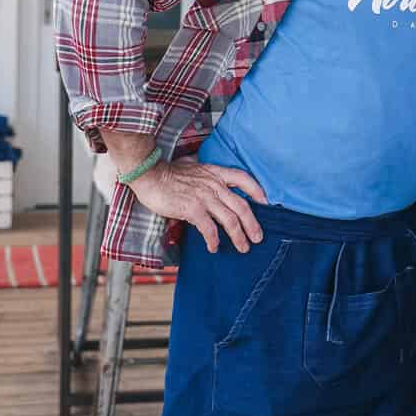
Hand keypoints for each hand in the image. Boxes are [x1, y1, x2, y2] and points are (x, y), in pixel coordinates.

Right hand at [128, 157, 266, 254]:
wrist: (149, 174)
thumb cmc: (167, 173)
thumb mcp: (193, 168)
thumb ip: (205, 176)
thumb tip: (212, 183)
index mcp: (215, 173)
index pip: (243, 178)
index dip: (257, 190)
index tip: (266, 203)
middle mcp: (213, 184)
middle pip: (242, 206)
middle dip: (252, 224)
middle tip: (258, 238)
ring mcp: (204, 197)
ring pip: (230, 220)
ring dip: (239, 236)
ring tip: (243, 248)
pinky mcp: (192, 208)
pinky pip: (209, 228)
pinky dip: (214, 240)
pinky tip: (214, 248)